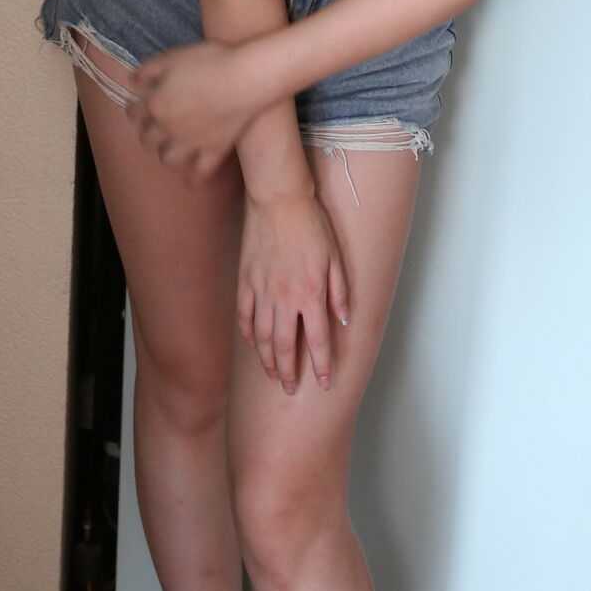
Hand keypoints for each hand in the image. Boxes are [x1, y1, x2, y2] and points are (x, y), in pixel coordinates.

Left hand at [126, 37, 263, 178]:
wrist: (244, 78)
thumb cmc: (208, 61)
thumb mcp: (172, 57)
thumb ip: (147, 71)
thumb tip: (133, 83)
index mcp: (156, 104)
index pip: (134, 113)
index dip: (134, 110)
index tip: (137, 107)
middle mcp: (169, 128)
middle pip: (148, 139)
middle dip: (148, 134)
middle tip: (154, 128)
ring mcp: (192, 142)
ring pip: (168, 159)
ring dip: (166, 154)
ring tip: (172, 149)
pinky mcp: (214, 150)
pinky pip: (201, 173)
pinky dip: (194, 179)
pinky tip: (193, 182)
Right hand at [238, 193, 351, 393]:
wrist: (279, 201)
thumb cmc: (312, 226)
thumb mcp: (336, 258)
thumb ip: (340, 293)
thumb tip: (344, 321)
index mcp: (311, 294)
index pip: (318, 340)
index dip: (322, 365)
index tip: (324, 382)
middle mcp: (285, 299)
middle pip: (286, 347)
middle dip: (289, 372)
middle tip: (289, 389)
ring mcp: (262, 291)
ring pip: (263, 337)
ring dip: (267, 360)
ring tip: (272, 374)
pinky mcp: (246, 281)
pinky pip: (245, 316)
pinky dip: (248, 334)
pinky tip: (253, 344)